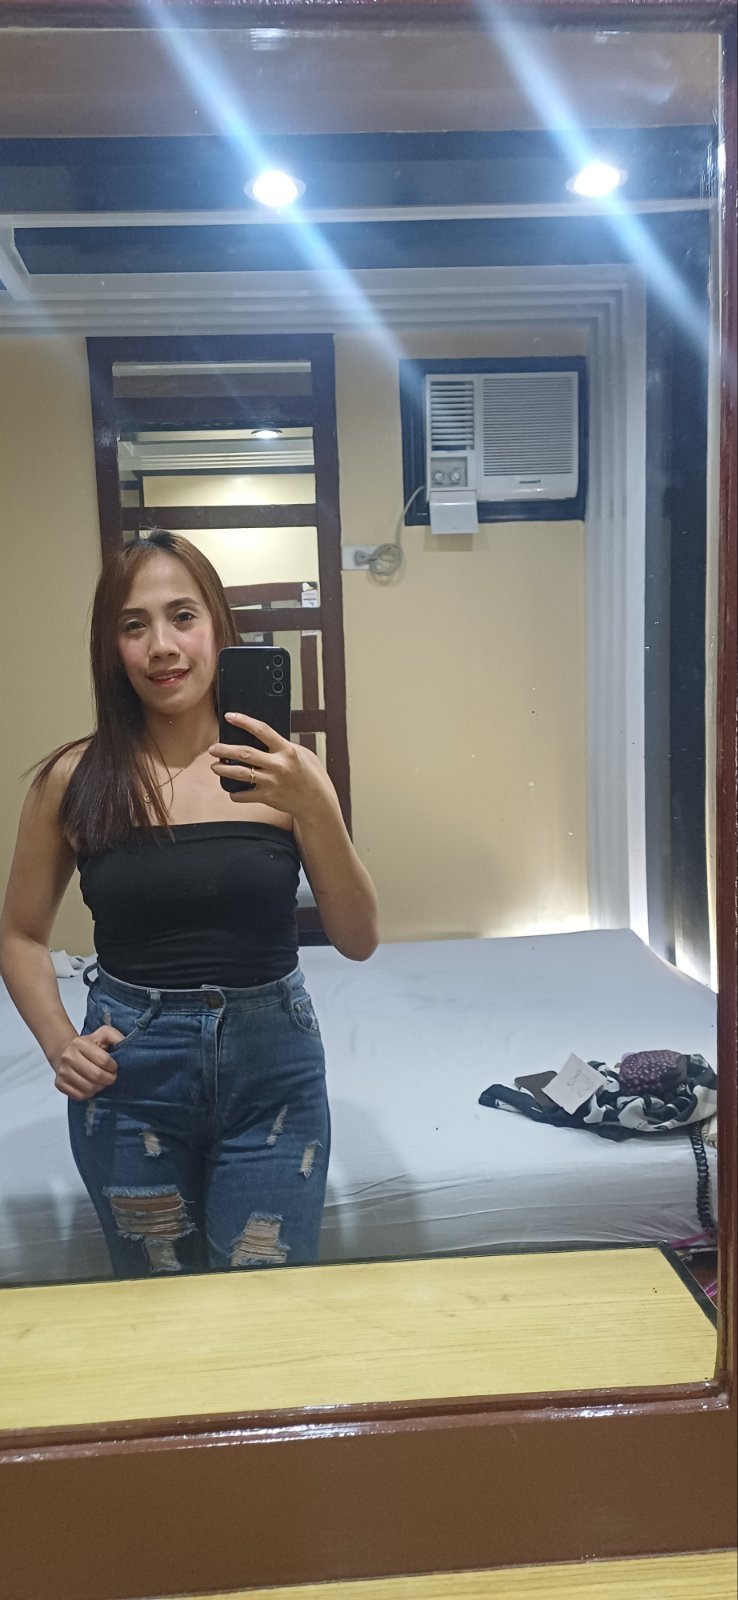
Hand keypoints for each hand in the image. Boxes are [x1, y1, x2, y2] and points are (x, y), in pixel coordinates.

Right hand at [51, 1025, 125, 1100]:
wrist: (63, 1051)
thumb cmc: (88, 1044)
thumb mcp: (103, 1034)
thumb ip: (116, 1037)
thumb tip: (127, 1046)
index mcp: (80, 1043)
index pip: (103, 1060)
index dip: (113, 1067)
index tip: (114, 1067)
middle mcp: (68, 1057)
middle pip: (96, 1076)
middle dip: (109, 1079)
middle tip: (111, 1077)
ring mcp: (62, 1072)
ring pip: (88, 1087)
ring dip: (100, 1087)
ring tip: (101, 1081)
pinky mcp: (60, 1084)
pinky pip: (79, 1095)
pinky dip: (89, 1093)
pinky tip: (92, 1086)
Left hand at [209, 713, 332, 819]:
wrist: (316, 802)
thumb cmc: (309, 774)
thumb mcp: (301, 753)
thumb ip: (282, 745)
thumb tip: (260, 737)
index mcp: (287, 750)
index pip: (262, 730)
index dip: (244, 721)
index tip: (230, 716)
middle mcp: (279, 765)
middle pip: (245, 753)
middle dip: (225, 750)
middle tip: (213, 748)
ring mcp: (272, 782)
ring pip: (240, 774)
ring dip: (223, 770)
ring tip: (214, 767)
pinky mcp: (268, 797)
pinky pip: (244, 795)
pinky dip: (235, 794)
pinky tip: (232, 790)